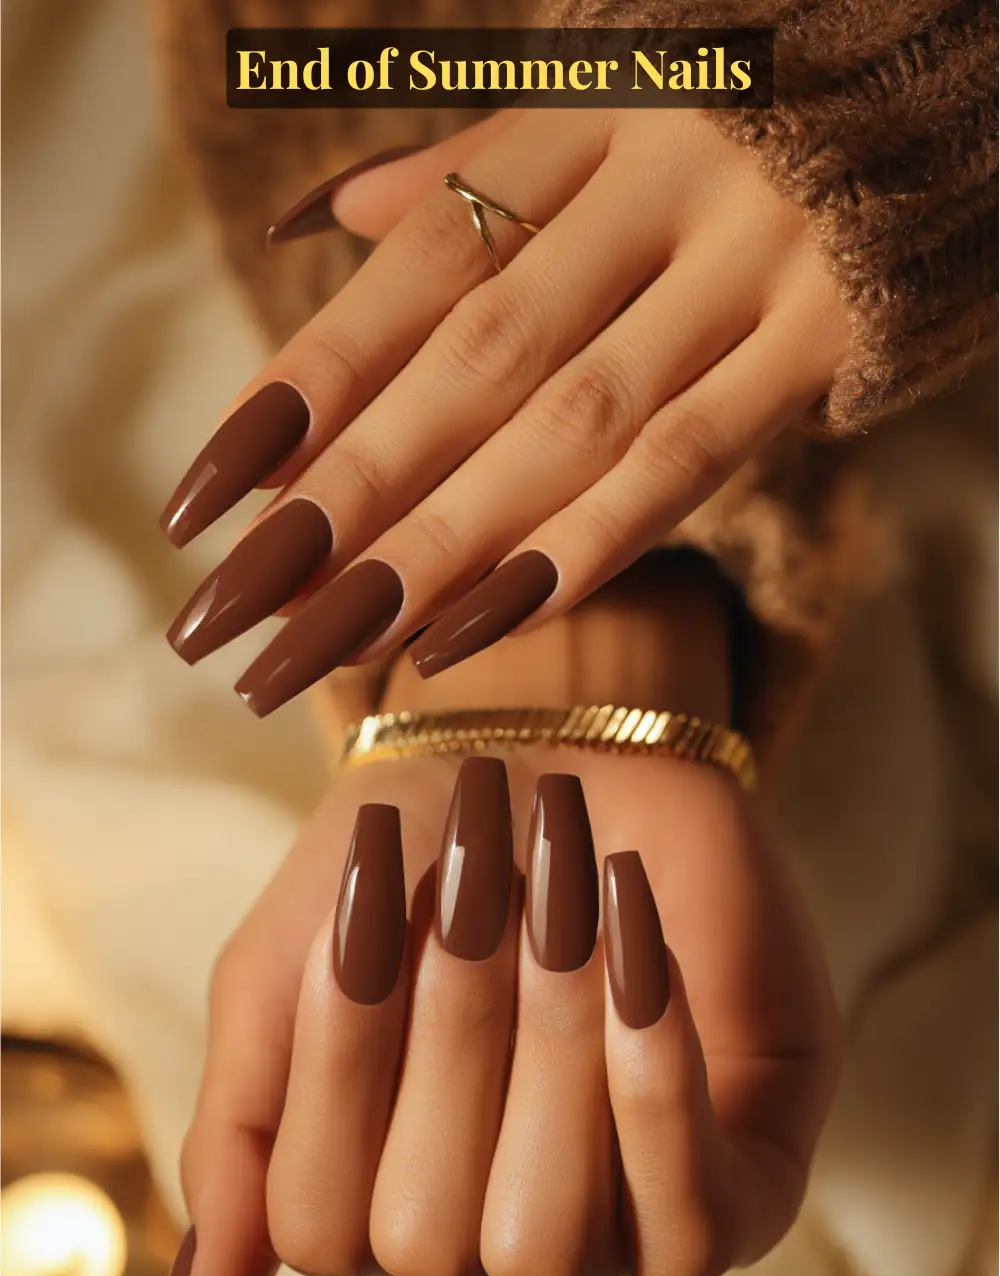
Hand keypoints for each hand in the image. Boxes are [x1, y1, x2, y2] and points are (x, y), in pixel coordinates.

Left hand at [161, 108, 850, 712]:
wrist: (938, 86)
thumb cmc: (748, 107)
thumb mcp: (602, 101)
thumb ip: (467, 168)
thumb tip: (321, 225)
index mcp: (581, 119)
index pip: (412, 273)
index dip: (301, 386)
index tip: (206, 502)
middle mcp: (654, 179)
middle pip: (470, 365)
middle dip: (344, 498)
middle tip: (240, 615)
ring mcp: (749, 256)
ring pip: (570, 424)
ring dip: (444, 547)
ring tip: (335, 642)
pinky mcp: (830, 332)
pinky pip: (697, 455)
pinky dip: (590, 542)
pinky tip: (486, 622)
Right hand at [166, 746, 838, 1275]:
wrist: (556, 759)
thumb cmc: (407, 867)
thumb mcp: (284, 978)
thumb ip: (240, 1139)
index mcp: (377, 1199)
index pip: (320, 1226)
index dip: (340, 1059)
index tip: (371, 893)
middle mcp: (490, 1241)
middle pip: (434, 1239)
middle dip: (452, 1034)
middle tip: (477, 879)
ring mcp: (618, 1232)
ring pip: (551, 1241)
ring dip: (548, 1048)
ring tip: (561, 902)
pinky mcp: (742, 1193)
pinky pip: (690, 1225)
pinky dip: (651, 1085)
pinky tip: (636, 950)